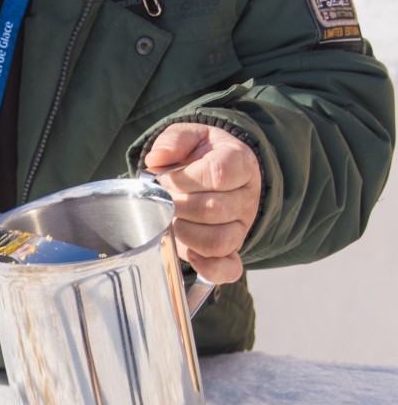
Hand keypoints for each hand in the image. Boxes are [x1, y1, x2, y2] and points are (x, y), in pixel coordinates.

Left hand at [143, 123, 261, 283]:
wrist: (216, 170)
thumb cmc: (201, 155)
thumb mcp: (190, 136)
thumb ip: (174, 140)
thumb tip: (156, 158)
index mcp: (239, 164)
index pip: (218, 175)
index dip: (185, 179)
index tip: (166, 178)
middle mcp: (246, 198)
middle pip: (214, 209)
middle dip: (179, 205)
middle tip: (166, 199)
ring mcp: (241, 226)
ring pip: (219, 240)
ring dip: (186, 233)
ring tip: (172, 220)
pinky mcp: (232, 249)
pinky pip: (228, 268)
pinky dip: (208, 267)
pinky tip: (188, 253)